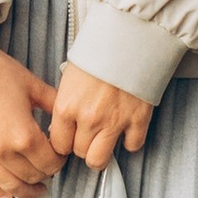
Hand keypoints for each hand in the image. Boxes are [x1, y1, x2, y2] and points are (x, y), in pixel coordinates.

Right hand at [0, 16, 62, 197]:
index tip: (60, 154)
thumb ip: (54, 105)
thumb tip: (68, 117)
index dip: (60, 160)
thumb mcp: (32, 85)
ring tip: (37, 189)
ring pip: (10, 186)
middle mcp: (3, 150)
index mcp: (24, 135)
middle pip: (33, 176)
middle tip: (50, 165)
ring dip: (26, 191)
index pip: (51, 163)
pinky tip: (8, 197)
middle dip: (46, 174)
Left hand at [45, 59, 154, 173]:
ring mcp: (114, 122)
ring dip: (100, 152)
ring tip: (102, 140)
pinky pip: (131, 146)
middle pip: (79, 153)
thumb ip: (66, 105)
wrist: (129, 38)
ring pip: (99, 159)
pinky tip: (126, 129)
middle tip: (87, 135)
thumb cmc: (97, 54)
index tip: (69, 138)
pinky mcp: (138, 120)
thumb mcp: (70, 77)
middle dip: (82, 146)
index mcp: (67, 107)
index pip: (59, 145)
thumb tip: (62, 128)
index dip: (64, 142)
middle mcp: (88, 119)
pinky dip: (129, 141)